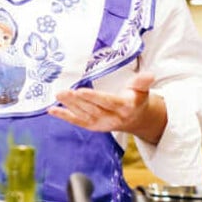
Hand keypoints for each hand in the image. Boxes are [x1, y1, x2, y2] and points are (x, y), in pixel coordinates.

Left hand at [48, 72, 166, 143]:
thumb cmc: (136, 99)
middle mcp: (112, 118)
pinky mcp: (92, 126)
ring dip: (69, 105)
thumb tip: (149, 74)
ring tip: (58, 94)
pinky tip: (52, 110)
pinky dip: (64, 116)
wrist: (135, 119)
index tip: (81, 91)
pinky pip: (76, 121)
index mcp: (124, 107)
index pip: (107, 102)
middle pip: (92, 109)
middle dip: (77, 101)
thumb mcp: (142, 90)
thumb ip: (142, 82)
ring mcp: (100, 124)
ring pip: (83, 115)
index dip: (94, 97)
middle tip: (63, 91)